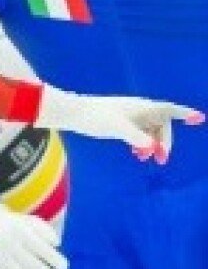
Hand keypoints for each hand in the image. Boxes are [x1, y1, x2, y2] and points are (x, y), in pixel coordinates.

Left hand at [35, 84, 202, 162]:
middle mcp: (138, 109)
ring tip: (145, 159)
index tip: (199, 118)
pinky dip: (141, 143)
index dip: (184, 114)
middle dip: (164, 142)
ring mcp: (129, 115)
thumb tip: (151, 148)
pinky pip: (138, 132)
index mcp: (142, 107)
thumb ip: (136, 138)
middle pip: (160, 126)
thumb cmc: (95, 117)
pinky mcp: (119, 121)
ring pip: (149, 131)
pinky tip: (136, 154)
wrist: (73, 112)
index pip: (169, 110)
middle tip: (161, 161)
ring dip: (151, 144)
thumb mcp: (118, 128)